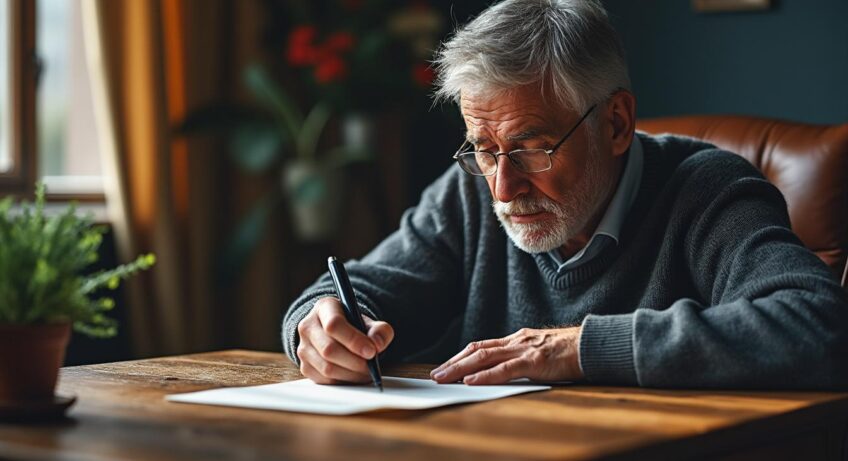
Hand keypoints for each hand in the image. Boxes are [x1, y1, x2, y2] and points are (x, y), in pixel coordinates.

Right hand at [296, 297, 393, 384]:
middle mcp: (308, 326)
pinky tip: (354, 376)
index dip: (354, 340)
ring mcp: (303, 347)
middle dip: (355, 361)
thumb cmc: (353, 327)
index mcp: (324, 308)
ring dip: (351, 374)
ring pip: (326, 368)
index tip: (371, 351)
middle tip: (371, 366)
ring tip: (366, 372)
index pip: (334, 324)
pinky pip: (324, 380)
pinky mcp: (304, 366)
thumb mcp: (370, 322)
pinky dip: (343, 381)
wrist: (337, 334)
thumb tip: (377, 344)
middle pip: (329, 349)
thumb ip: (380, 330)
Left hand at [430, 326, 583, 384]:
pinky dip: (485, 375)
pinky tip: (471, 381)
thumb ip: (521, 359)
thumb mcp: (539, 352)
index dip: (462, 356)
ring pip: (485, 357)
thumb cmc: (568, 352)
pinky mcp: (534, 361)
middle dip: (454, 363)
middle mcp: (516, 341)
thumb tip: (502, 372)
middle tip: (436, 375)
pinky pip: (505, 369)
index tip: (447, 366)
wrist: (592, 345)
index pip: (482, 346)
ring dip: (461, 368)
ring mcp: (524, 349)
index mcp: (516, 340)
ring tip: (445, 378)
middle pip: (477, 350)